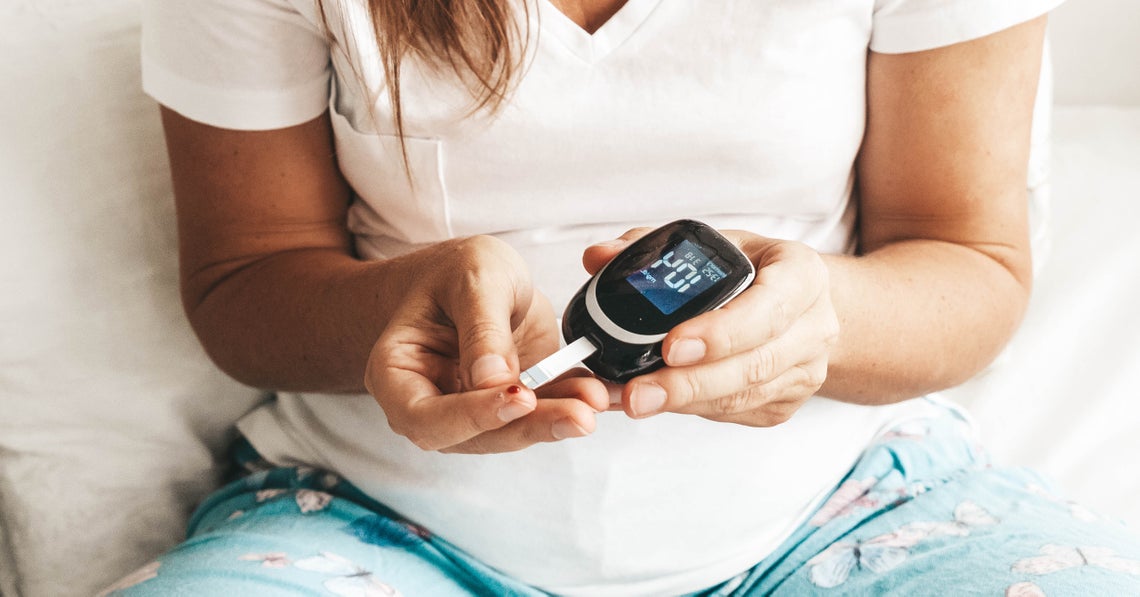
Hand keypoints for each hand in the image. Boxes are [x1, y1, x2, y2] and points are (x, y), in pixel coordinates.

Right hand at [365, 235, 608, 452]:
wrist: (468, 276)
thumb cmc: (452, 272)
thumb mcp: (471, 277)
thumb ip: (481, 327)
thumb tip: (495, 382)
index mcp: (397, 374)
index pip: (424, 416)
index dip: (471, 415)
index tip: (519, 395)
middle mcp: (431, 404)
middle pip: (475, 435)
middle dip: (530, 426)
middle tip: (581, 415)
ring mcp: (472, 412)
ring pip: (513, 431)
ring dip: (557, 419)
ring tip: (596, 399)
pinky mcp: (511, 407)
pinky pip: (541, 413)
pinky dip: (571, 403)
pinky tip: (599, 392)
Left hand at [583, 228, 838, 426]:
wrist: (801, 305)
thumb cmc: (752, 268)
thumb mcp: (714, 246)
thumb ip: (653, 247)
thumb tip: (597, 257)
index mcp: (802, 275)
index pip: (768, 309)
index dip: (721, 332)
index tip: (671, 346)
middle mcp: (814, 327)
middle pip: (753, 365)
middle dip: (689, 383)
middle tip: (637, 392)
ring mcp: (805, 371)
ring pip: (743, 396)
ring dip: (685, 403)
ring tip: (633, 400)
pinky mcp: (786, 403)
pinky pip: (737, 413)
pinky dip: (694, 410)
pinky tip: (657, 402)